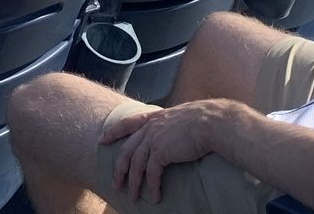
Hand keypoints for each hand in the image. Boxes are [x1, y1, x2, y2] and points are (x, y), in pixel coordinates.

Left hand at [102, 100, 228, 203]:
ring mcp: (153, 139)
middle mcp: (150, 128)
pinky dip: (152, 187)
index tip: (102, 139)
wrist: (211, 122)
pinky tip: (155, 197)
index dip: (113, 132)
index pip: (127, 123)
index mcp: (154, 118)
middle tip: (116, 184)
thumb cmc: (203, 120)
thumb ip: (170, 124)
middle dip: (119, 169)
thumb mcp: (181, 116)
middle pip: (127, 151)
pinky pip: (152, 174)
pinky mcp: (161, 152)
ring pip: (136, 165)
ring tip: (133, 197)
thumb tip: (172, 133)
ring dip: (134, 184)